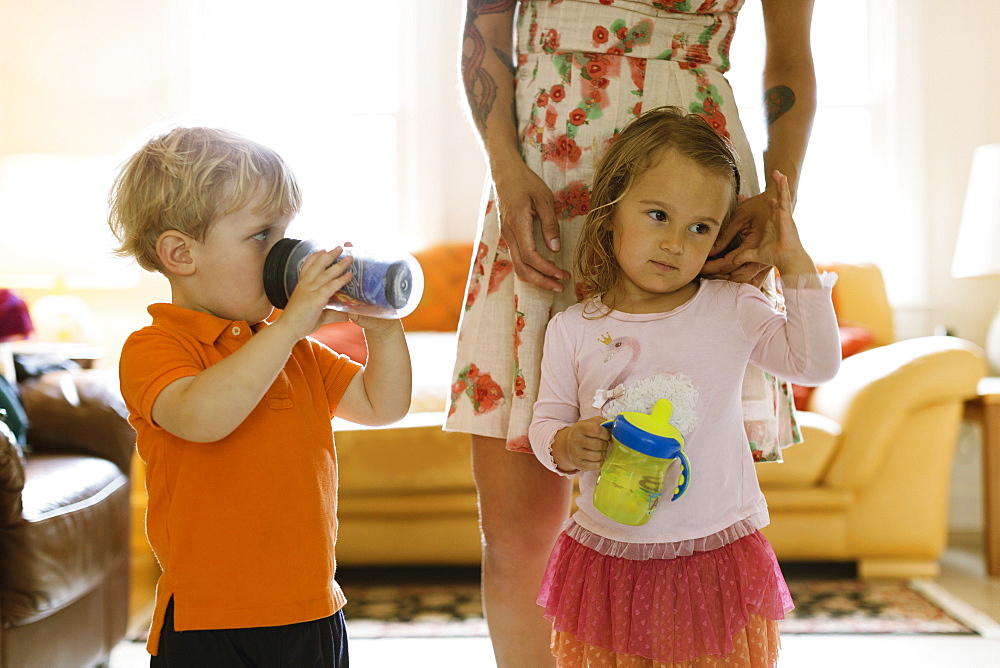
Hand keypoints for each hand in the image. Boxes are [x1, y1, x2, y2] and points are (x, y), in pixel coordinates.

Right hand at [278, 247, 355, 338]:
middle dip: (329, 255)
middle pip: (318, 265)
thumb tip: (346, 315)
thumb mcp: (318, 316)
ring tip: (349, 257)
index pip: (307, 267)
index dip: (315, 257)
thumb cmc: (299, 323)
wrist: (288, 329)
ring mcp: (310, 290)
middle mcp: (305, 285)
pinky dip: (340, 280)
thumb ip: (332, 313)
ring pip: (326, 273)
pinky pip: (330, 286)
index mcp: (302, 286)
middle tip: (339, 248)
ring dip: (339, 264)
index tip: (322, 250)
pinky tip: (349, 275)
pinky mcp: (315, 298)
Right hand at [493, 161, 569, 291]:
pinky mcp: (507, 235)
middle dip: (542, 281)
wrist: (504, 172)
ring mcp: (506, 236)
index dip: (547, 269)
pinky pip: (517, 258)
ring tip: (554, 282)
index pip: (531, 256)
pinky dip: (530, 268)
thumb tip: (555, 249)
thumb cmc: (525, 182)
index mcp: (518, 224)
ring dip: (536, 277)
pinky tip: (542, 270)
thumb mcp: (544, 198)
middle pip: (522, 268)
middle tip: (561, 286)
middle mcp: (509, 234)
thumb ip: (550, 224)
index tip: (562, 274)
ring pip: (518, 266)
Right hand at [552, 416, 610, 471]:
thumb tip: (616, 429)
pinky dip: (600, 462)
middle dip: (605, 445)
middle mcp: (575, 440)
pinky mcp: (578, 464)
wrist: (569, 444)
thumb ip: (604, 423)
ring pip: (598, 456)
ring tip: (600, 450)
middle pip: (599, 445)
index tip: (606, 436)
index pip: (598, 430)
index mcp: (580, 427)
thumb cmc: (585, 432)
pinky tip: (597, 458)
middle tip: (603, 443)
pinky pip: (596, 466)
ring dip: (603, 453)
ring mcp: (575, 453)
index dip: (606, 434)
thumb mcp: (592, 423)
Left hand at [702, 191, 774, 285]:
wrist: (780, 202)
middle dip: (718, 276)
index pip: (729, 263)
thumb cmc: (759, 206)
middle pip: (737, 276)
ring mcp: (765, 260)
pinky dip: (735, 274)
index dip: (712, 267)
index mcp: (755, 245)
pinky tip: (724, 272)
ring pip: (744, 278)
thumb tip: (711, 251)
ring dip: (727, 277)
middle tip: (702, 273)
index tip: (699, 267)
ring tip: (711, 273)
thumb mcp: (740, 217)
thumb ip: (725, 236)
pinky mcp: (765, 260)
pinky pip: (749, 273)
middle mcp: (762, 256)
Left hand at [728, 171, 814, 276]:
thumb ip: (745, 255)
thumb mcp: (756, 254)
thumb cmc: (775, 256)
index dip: (771, 203)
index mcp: (773, 225)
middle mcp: (779, 219)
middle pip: (778, 200)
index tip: (768, 197)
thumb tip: (734, 260)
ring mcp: (784, 216)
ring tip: (778, 172)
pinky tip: (782, 179)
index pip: (772, 210)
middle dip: (777, 188)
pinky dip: (783, 189)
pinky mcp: (785, 215)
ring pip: (782, 197)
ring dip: (781, 185)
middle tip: (775, 175)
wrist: (787, 258)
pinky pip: (784, 199)